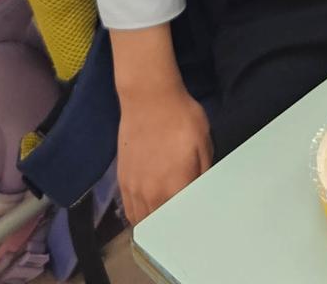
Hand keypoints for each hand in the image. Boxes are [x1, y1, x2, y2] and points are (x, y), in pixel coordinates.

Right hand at [116, 81, 212, 224]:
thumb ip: (204, 174)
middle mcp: (151, 194)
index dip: (191, 223)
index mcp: (175, 187)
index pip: (183, 220)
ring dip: (154, 225)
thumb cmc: (181, 117)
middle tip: (183, 222)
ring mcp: (133, 189)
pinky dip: (139, 215)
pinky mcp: (122, 180)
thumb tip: (203, 194)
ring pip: (142, 221)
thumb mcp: (204, 143)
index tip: (198, 221)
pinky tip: (149, 211)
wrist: (148, 98)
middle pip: (161, 226)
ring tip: (166, 222)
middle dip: (172, 227)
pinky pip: (129, 209)